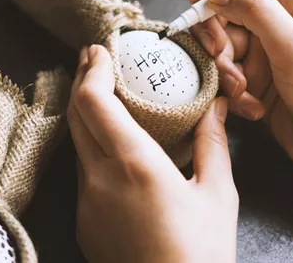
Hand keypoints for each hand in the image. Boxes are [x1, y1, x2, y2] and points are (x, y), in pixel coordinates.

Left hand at [68, 45, 237, 262]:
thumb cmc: (200, 252)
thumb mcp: (217, 194)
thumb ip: (212, 143)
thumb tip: (216, 104)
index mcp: (133, 163)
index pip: (93, 101)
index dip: (91, 69)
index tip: (99, 49)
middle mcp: (99, 178)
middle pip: (75, 115)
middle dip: (81, 81)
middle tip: (94, 59)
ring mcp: (86, 201)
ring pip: (77, 143)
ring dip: (85, 113)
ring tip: (102, 94)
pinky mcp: (83, 220)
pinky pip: (82, 172)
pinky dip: (91, 147)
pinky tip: (110, 145)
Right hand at [188, 0, 292, 185]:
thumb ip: (255, 11)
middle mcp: (278, 27)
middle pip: (226, 12)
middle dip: (216, 35)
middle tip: (221, 54)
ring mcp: (266, 55)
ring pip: (222, 48)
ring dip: (224, 70)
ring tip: (243, 89)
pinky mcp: (256, 83)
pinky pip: (226, 78)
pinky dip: (232, 93)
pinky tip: (252, 107)